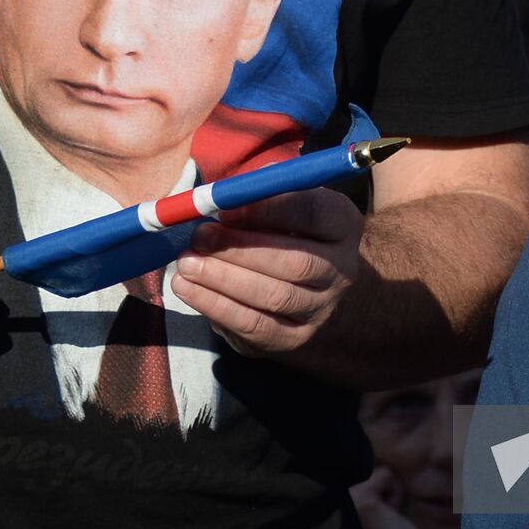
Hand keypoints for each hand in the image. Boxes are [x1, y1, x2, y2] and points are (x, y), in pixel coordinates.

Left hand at [171, 188, 363, 360]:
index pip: (314, 213)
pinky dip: (216, 306)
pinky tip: (188, 288)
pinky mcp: (295, 338)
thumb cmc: (284, 232)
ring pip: (274, 296)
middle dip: (240, 249)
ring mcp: (321, 308)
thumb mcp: (283, 203)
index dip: (268, 209)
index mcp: (342, 225)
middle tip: (200, 237)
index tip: (225, 206)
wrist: (309, 289)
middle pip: (296, 262)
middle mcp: (341, 269)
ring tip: (186, 263)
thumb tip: (227, 190)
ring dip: (223, 279)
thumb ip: (259, 192)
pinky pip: (255, 326)